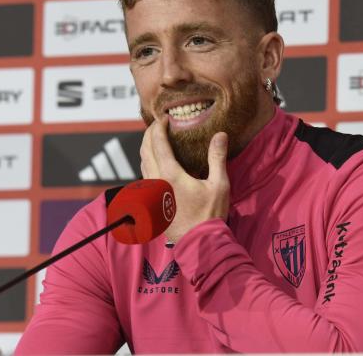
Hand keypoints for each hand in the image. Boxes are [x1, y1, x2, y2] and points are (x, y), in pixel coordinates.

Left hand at [140, 118, 229, 242]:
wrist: (198, 244)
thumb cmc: (210, 215)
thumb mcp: (219, 185)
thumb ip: (217, 157)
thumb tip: (220, 134)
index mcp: (170, 174)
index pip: (158, 143)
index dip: (159, 128)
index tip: (164, 118)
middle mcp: (156, 181)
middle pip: (145, 150)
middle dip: (149, 134)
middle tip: (158, 124)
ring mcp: (151, 193)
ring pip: (142, 163)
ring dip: (146, 148)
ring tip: (155, 139)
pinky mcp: (152, 202)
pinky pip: (145, 175)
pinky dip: (147, 162)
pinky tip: (156, 162)